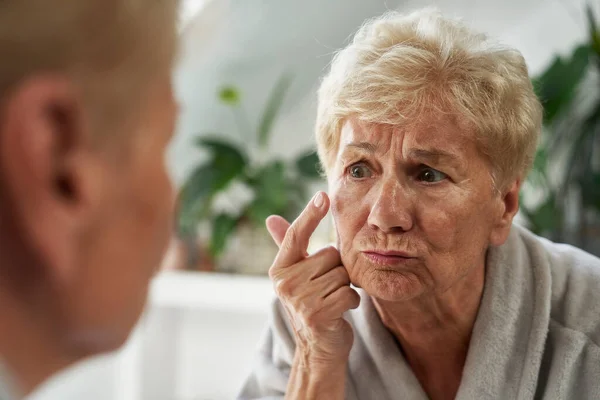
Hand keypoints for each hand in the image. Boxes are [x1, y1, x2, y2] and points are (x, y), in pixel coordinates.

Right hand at [267, 192, 359, 366]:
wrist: (318, 347)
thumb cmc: (312, 304)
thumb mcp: (297, 275)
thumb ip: (288, 246)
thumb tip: (269, 218)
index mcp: (279, 269)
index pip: (296, 235)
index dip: (310, 214)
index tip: (323, 194)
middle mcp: (285, 282)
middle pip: (330, 255)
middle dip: (337, 270)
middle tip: (327, 288)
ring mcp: (299, 300)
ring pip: (342, 274)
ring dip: (345, 287)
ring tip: (332, 300)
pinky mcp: (317, 314)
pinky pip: (348, 293)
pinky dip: (351, 302)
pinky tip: (340, 311)